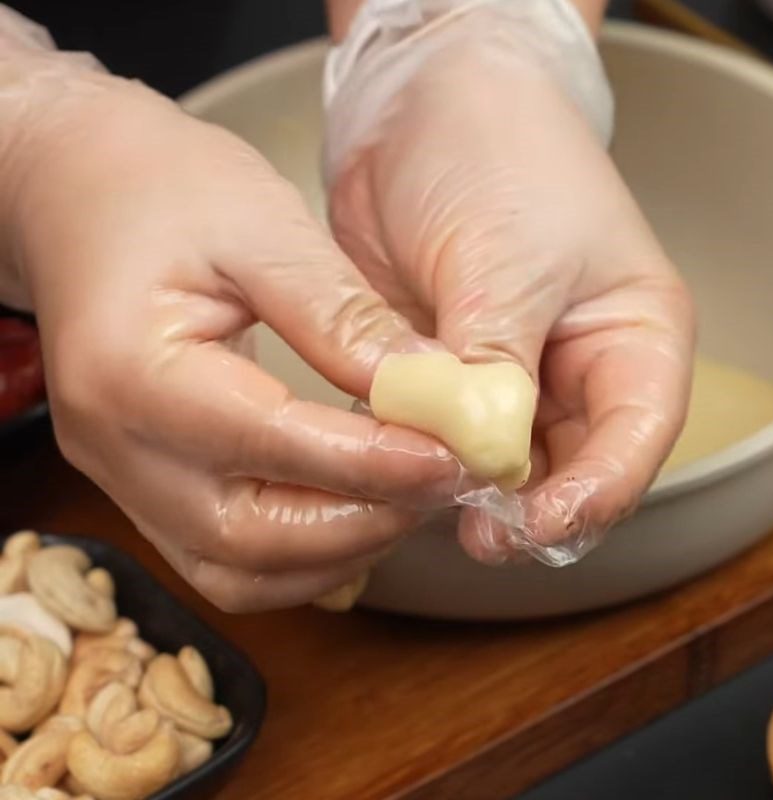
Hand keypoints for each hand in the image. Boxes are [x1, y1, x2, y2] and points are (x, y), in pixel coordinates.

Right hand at [2, 73, 462, 609]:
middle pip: (250, 535)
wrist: (75, 196)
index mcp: (133, 370)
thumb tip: (426, 387)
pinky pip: (225, 561)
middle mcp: (114, 446)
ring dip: (337, 551)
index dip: (371, 461)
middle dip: (365, 520)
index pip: (268, 441)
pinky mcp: (143, 486)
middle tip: (444, 482)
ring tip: (408, 499)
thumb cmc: (160, 190)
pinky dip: (300, 556)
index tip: (452, 455)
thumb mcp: (260, 225)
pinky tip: (353, 512)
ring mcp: (122, 477)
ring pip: (238, 571)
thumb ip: (339, 315)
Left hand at [325, 1, 694, 562]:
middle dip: (525, 504)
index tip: (534, 524)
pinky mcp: (448, 372)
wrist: (421, 107)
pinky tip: (395, 463)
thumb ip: (494, 364)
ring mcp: (509, 373)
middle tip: (475, 530)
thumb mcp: (507, 262)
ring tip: (425, 498)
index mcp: (630, 335)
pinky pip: (440, 432)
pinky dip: (420, 453)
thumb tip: (472, 454)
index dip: (592, 494)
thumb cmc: (497, 156)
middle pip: (570, 466)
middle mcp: (575, 366)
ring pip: (501, 460)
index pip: (635, 439)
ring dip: (467, 483)